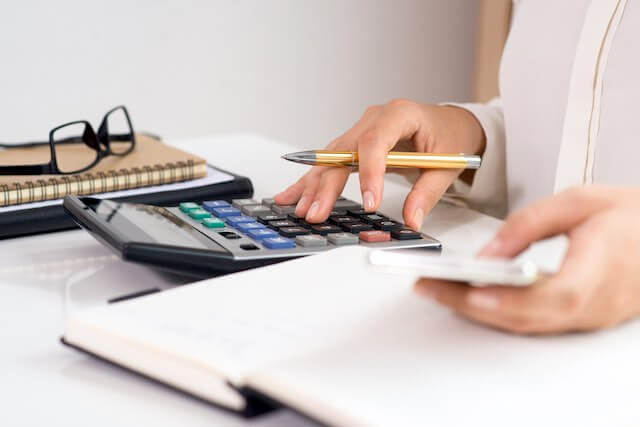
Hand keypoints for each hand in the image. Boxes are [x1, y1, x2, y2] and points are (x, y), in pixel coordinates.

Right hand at [274, 99, 484, 228]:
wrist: (448, 123)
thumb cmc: (449, 137)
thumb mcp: (447, 164)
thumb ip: (428, 192)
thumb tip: (412, 219)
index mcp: (400, 114)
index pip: (376, 141)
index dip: (370, 173)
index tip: (370, 203)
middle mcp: (374, 119)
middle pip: (343, 152)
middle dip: (328, 185)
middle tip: (317, 213)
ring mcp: (360, 130)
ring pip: (330, 158)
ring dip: (314, 185)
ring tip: (299, 209)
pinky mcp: (354, 144)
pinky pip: (329, 162)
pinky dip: (312, 180)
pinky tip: (290, 195)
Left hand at [415, 186, 639, 333]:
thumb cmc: (632, 215)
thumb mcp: (580, 201)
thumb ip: (530, 224)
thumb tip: (489, 252)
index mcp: (601, 267)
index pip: (554, 294)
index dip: (510, 299)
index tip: (469, 291)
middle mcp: (596, 302)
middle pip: (527, 316)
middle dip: (471, 305)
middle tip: (429, 287)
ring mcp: (590, 316)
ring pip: (527, 325)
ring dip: (479, 312)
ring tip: (439, 290)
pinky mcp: (581, 318)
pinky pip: (534, 323)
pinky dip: (499, 314)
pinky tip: (471, 299)